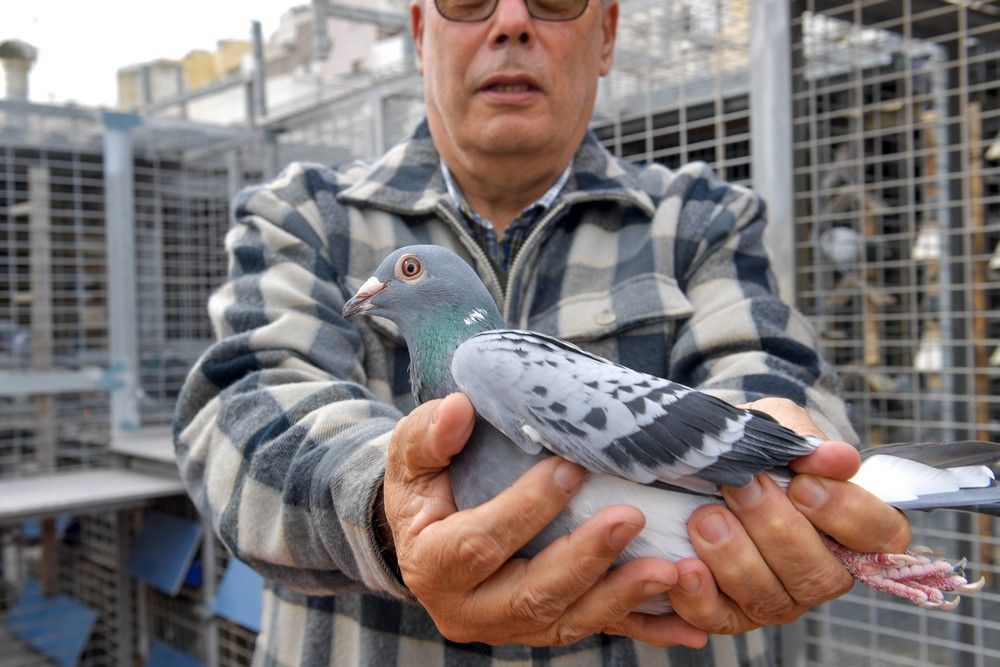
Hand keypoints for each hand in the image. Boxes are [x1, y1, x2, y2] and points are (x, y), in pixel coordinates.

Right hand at [382, 393, 706, 647]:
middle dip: (585, 559)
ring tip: (669, 571)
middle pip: (530, 594)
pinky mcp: (540, 631)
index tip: (570, 469)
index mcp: (432, 564)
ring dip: (620, 598)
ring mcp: (507, 627)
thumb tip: (460, 409)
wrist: (424, 535)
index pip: (479, 543)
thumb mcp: (411, 458)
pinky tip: (686, 625)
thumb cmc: (423, 487)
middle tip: (631, 517)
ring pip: (566, 622)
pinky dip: (639, 627)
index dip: (526, 510)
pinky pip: (591, 631)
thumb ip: (429, 437)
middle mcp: (467, 609)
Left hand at [668, 398, 911, 633]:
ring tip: (704, 517)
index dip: (847, 514)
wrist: (700, 456)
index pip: (880, 535)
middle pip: (820, 575)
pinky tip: (684, 566)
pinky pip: (720, 619)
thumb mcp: (778, 425)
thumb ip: (805, 441)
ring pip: (771, 599)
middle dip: (777, 530)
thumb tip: (840, 458)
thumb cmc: (753, 445)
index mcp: (852, 528)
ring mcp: (779, 598)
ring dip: (736, 558)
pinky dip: (700, 597)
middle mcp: (822, 572)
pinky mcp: (731, 614)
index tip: (804, 484)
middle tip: (741, 487)